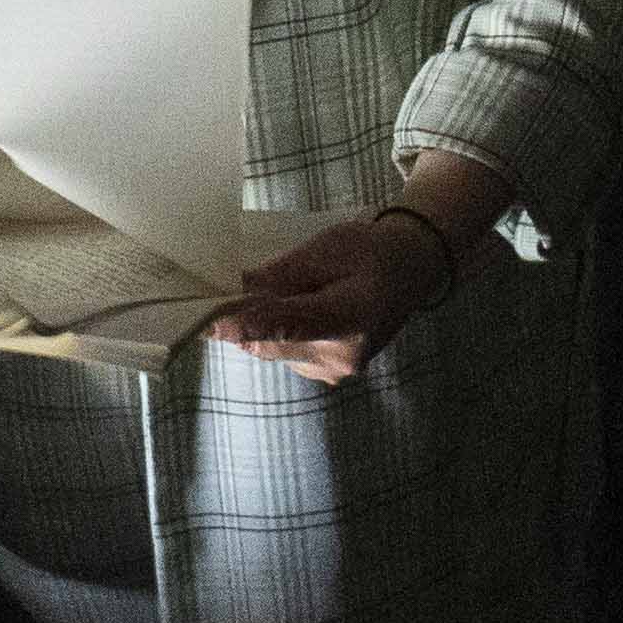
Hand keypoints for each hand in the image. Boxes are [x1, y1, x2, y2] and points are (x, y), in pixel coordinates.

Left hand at [211, 206, 457, 387]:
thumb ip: (279, 275)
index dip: (248, 325)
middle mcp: (344, 356)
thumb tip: (230, 291)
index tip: (211, 322)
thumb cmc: (370, 251)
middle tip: (233, 286)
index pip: (291, 326)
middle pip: (271, 342)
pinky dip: (276, 332)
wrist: (410, 271)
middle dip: (246, 317)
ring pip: (272, 349)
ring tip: (287, 292)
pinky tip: (296, 308)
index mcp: (354, 317)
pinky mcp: (327, 374)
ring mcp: (336, 371)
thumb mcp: (325, 248)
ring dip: (261, 324)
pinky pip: (283, 353)